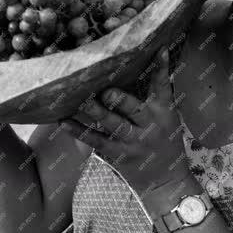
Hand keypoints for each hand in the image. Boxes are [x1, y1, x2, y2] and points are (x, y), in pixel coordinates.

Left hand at [60, 45, 189, 193]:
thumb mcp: (168, 119)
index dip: (161, 68)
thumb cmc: (165, 144)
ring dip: (95, 112)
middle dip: (119, 99)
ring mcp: (133, 141)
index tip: (159, 50)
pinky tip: (63, 122)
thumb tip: (139, 66)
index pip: (163, 86)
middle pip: (134, 108)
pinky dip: (78, 131)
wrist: (166, 182)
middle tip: (105, 90)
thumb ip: (155, 98)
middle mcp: (149, 126)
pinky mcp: (118, 154)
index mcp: (163, 112)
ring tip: (80, 101)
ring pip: (112, 124)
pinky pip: (95, 141)